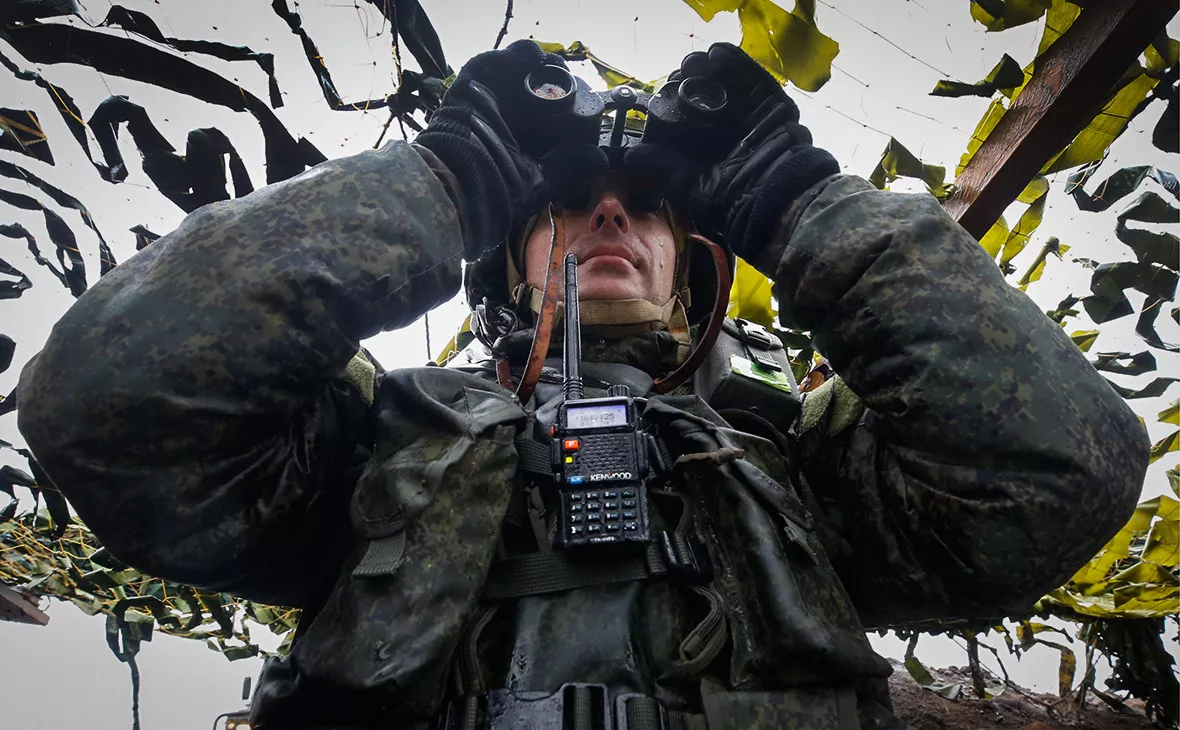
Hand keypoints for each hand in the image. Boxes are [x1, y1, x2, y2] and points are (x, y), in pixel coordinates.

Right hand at [416, 41, 606, 259]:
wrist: (460, 184)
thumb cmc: (496, 190)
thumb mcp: (541, 180)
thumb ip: (569, 166)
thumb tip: (599, 158)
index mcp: (521, 140)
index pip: (547, 114)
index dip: (566, 102)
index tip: (582, 99)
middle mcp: (506, 119)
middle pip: (534, 87)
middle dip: (555, 78)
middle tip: (568, 80)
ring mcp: (488, 101)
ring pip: (514, 71)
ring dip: (537, 63)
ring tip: (552, 67)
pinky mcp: (470, 87)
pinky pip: (490, 62)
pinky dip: (513, 56)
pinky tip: (532, 59)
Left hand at [675, 44, 839, 262]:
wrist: (777, 199)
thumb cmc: (735, 202)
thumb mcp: (690, 186)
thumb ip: (664, 168)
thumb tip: (632, 156)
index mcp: (706, 148)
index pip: (684, 117)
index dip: (672, 101)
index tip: (662, 93)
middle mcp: (726, 128)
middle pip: (703, 93)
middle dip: (688, 81)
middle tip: (679, 76)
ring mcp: (748, 113)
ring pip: (725, 81)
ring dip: (707, 67)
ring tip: (694, 63)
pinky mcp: (770, 103)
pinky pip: (752, 77)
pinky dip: (736, 62)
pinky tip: (718, 53)